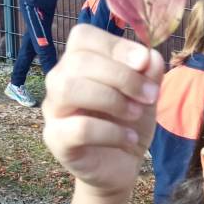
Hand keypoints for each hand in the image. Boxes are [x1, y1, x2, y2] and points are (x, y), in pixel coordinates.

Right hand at [43, 25, 163, 197]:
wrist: (121, 166)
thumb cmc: (128, 123)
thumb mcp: (146, 94)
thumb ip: (148, 72)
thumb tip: (149, 57)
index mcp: (78, 62)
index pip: (83, 36)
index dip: (116, 46)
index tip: (145, 63)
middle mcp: (59, 81)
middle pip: (78, 61)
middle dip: (122, 76)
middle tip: (150, 95)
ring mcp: (53, 111)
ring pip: (69, 89)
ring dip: (111, 99)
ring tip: (136, 114)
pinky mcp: (56, 140)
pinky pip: (78, 128)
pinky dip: (111, 132)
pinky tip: (129, 138)